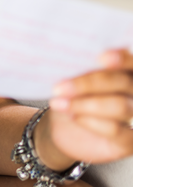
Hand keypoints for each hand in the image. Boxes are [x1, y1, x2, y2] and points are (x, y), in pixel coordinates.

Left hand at [38, 48, 132, 165]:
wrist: (64, 126)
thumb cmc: (74, 93)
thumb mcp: (76, 77)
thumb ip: (86, 67)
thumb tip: (79, 58)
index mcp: (132, 71)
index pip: (137, 61)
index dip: (125, 58)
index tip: (101, 58)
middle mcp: (140, 93)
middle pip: (125, 83)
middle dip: (89, 84)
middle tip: (59, 87)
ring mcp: (138, 118)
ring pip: (121, 106)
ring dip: (85, 104)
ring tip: (59, 103)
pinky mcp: (131, 142)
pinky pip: (116, 130)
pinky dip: (92, 122)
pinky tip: (74, 117)